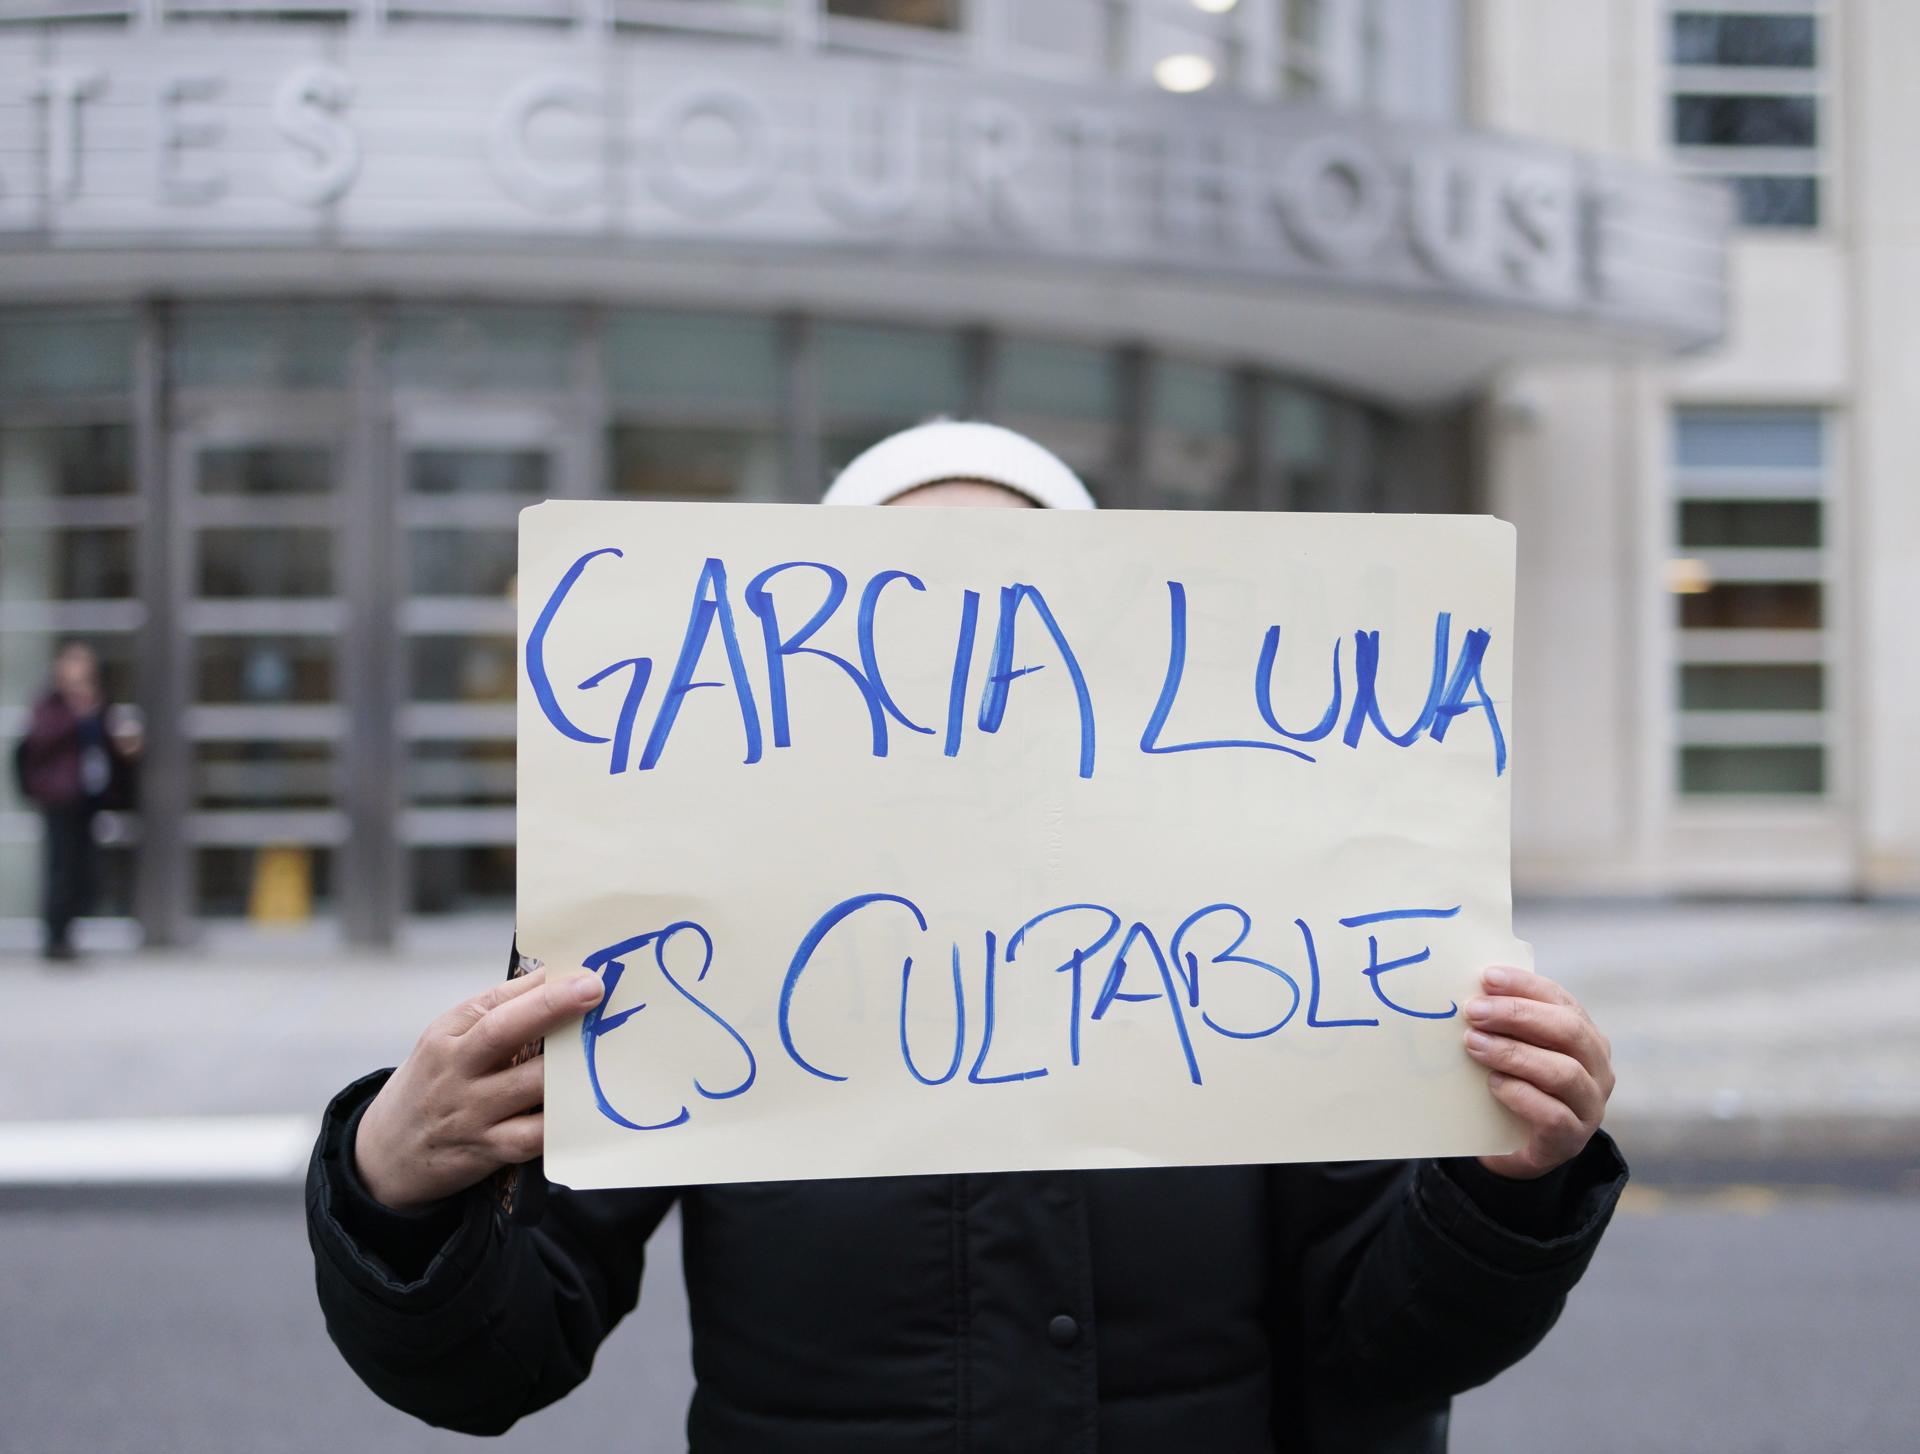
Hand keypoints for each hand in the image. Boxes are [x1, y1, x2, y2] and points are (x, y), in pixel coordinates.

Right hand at [353, 964, 603, 1210]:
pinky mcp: (487, 1150)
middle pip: (502, 1033)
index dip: (539, 986)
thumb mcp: (446, 1041)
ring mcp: (471, 1113)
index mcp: (448, 1036)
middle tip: (594, 990)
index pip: (493, 1002)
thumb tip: (554, 977)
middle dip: (550, 1008)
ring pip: (526, 1086)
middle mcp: (456, 1071)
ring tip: (607, 1045)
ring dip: (568, 1065)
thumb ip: (496, 1011)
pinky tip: (589, 1105)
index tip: (582, 971)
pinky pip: (531, 1136)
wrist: (387, 1153)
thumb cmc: (434, 1083)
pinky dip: (561, 1122)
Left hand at [1463, 966, 1613, 1180]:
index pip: (1560, 1000)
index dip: (1525, 985)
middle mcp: (1597, 1067)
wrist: (1513, 1147)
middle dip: (1518, 1015)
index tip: (1487, 977)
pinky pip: (1553, 1115)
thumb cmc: (1512, 1084)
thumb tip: (1471, 994)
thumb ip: (1502, 1024)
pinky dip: (1521, 1095)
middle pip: (1568, 1030)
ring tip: (1474, 1044)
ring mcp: (1589, 1105)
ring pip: (1564, 1072)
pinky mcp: (1572, 1138)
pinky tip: (1494, 1084)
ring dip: (1514, 1053)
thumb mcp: (1510, 1048)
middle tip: (1474, 1011)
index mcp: (1584, 1035)